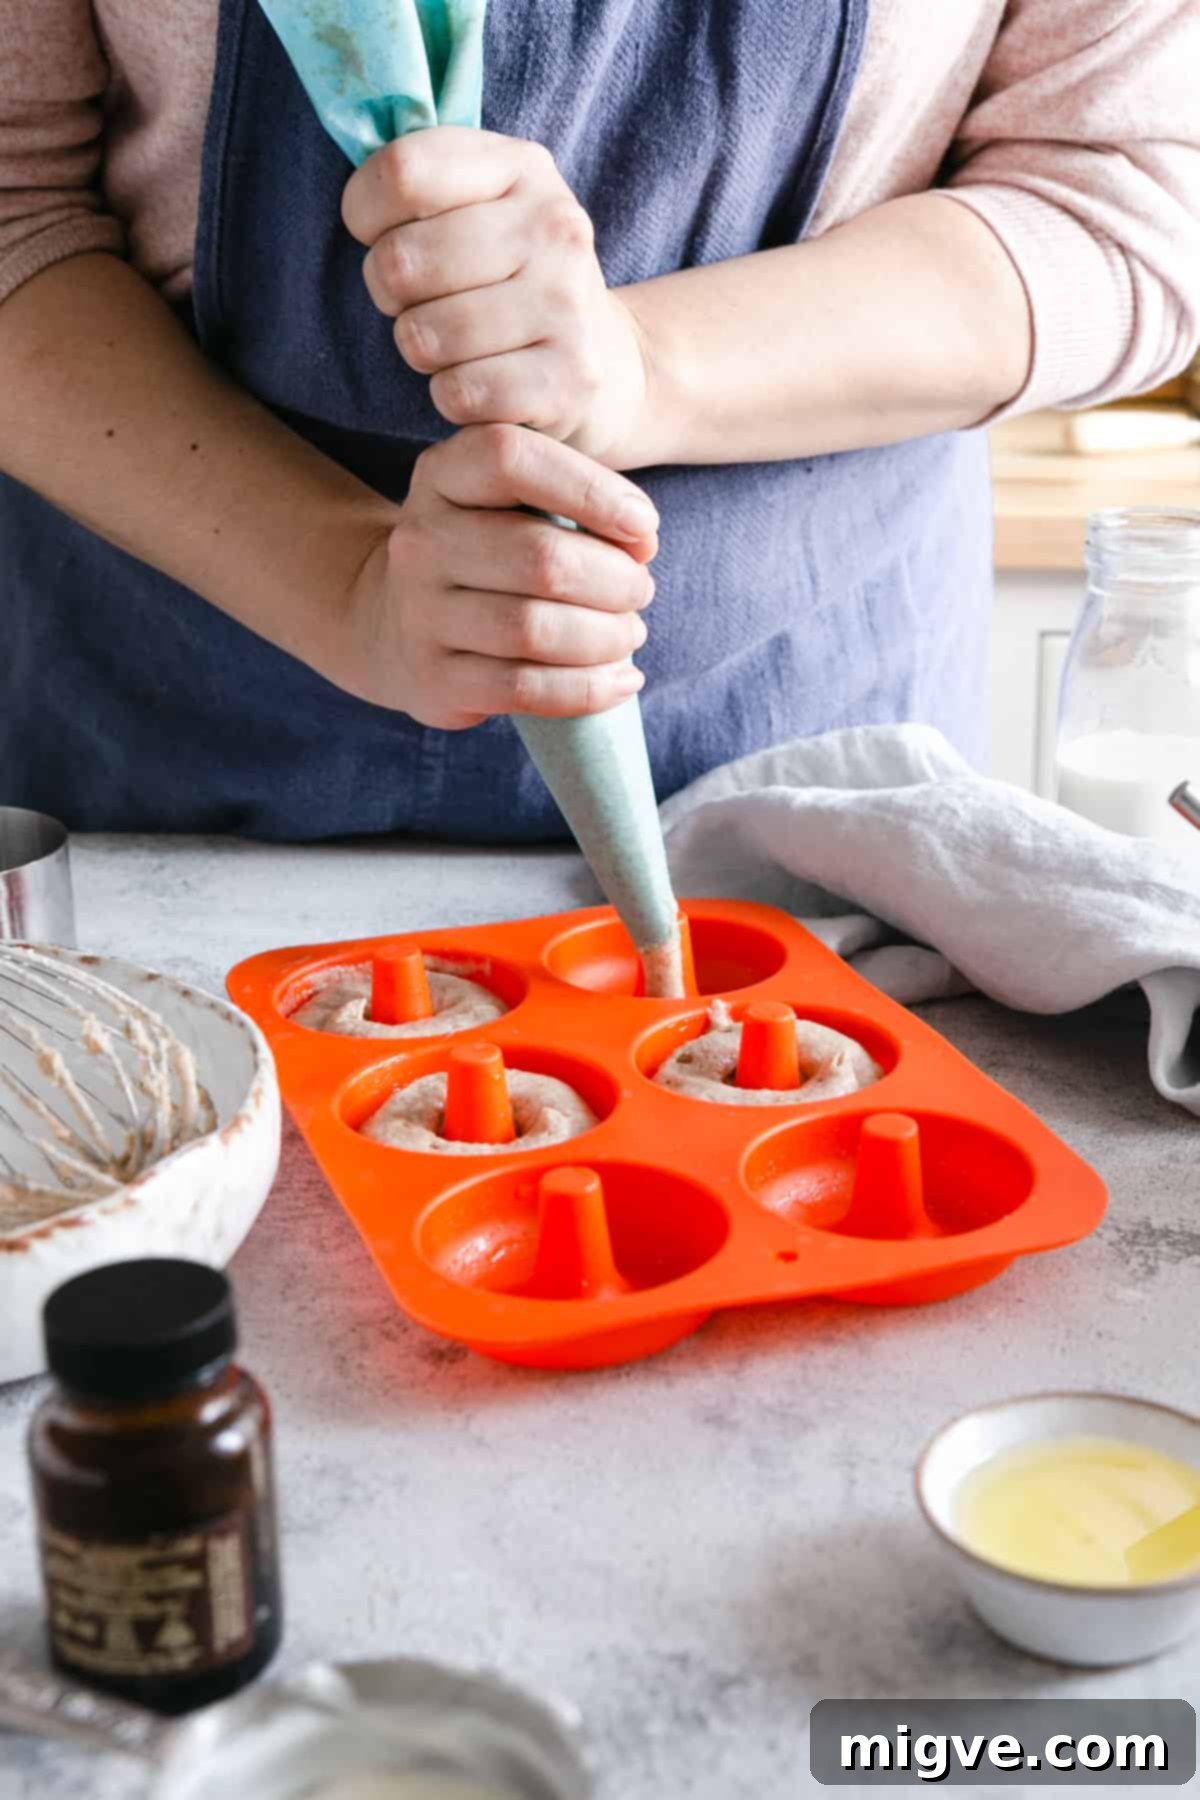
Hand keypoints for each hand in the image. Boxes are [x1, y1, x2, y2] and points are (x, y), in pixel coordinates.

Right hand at [330, 425, 657, 727]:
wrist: (392, 622)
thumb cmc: (483, 554)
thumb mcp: (508, 504)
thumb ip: (573, 503)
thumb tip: (641, 540)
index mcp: (442, 477)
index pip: (512, 459)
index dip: (590, 490)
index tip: (644, 526)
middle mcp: (421, 542)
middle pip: (540, 557)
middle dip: (615, 580)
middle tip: (640, 591)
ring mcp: (421, 614)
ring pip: (534, 629)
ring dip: (605, 637)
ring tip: (629, 634)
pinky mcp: (435, 680)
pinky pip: (524, 688)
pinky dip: (587, 689)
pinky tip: (621, 680)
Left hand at [341, 127, 647, 465]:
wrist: (608, 363)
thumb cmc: (516, 282)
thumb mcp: (484, 205)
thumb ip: (423, 181)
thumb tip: (359, 204)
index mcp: (523, 168)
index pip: (403, 172)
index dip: (366, 213)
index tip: (383, 235)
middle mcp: (554, 227)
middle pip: (401, 261)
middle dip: (390, 294)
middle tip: (422, 304)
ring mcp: (567, 304)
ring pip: (424, 335)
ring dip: (422, 352)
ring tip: (456, 347)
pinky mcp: (570, 380)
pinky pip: (458, 393)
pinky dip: (452, 399)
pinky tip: (480, 387)